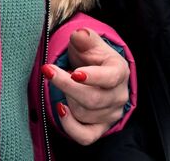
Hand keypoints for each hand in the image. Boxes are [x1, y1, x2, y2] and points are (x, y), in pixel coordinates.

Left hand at [44, 28, 129, 143]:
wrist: (94, 72)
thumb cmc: (91, 57)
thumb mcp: (88, 43)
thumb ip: (84, 37)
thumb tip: (80, 34)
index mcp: (120, 70)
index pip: (111, 78)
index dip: (93, 77)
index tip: (74, 73)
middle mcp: (119, 95)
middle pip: (93, 99)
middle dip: (67, 86)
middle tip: (49, 72)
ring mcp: (111, 114)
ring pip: (84, 114)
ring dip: (67, 98)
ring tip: (63, 84)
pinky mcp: (100, 128)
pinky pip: (85, 136)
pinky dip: (70, 126)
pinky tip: (61, 109)